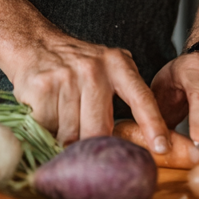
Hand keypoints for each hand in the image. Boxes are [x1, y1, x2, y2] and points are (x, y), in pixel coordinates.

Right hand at [8, 33, 169, 151]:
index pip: (141, 98)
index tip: (162, 148)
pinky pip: (47, 129)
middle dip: (91, 148)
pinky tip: (47, 115)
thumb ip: (122, 97)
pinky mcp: (42, 87)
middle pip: (98, 130)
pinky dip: (46, 131)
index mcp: (118, 66)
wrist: (35, 43)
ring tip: (62, 122)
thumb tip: (133, 146)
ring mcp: (67, 77)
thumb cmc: (77, 66)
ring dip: (65, 140)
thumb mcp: (108, 69)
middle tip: (87, 155)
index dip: (153, 124)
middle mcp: (94, 70)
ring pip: (70, 135)